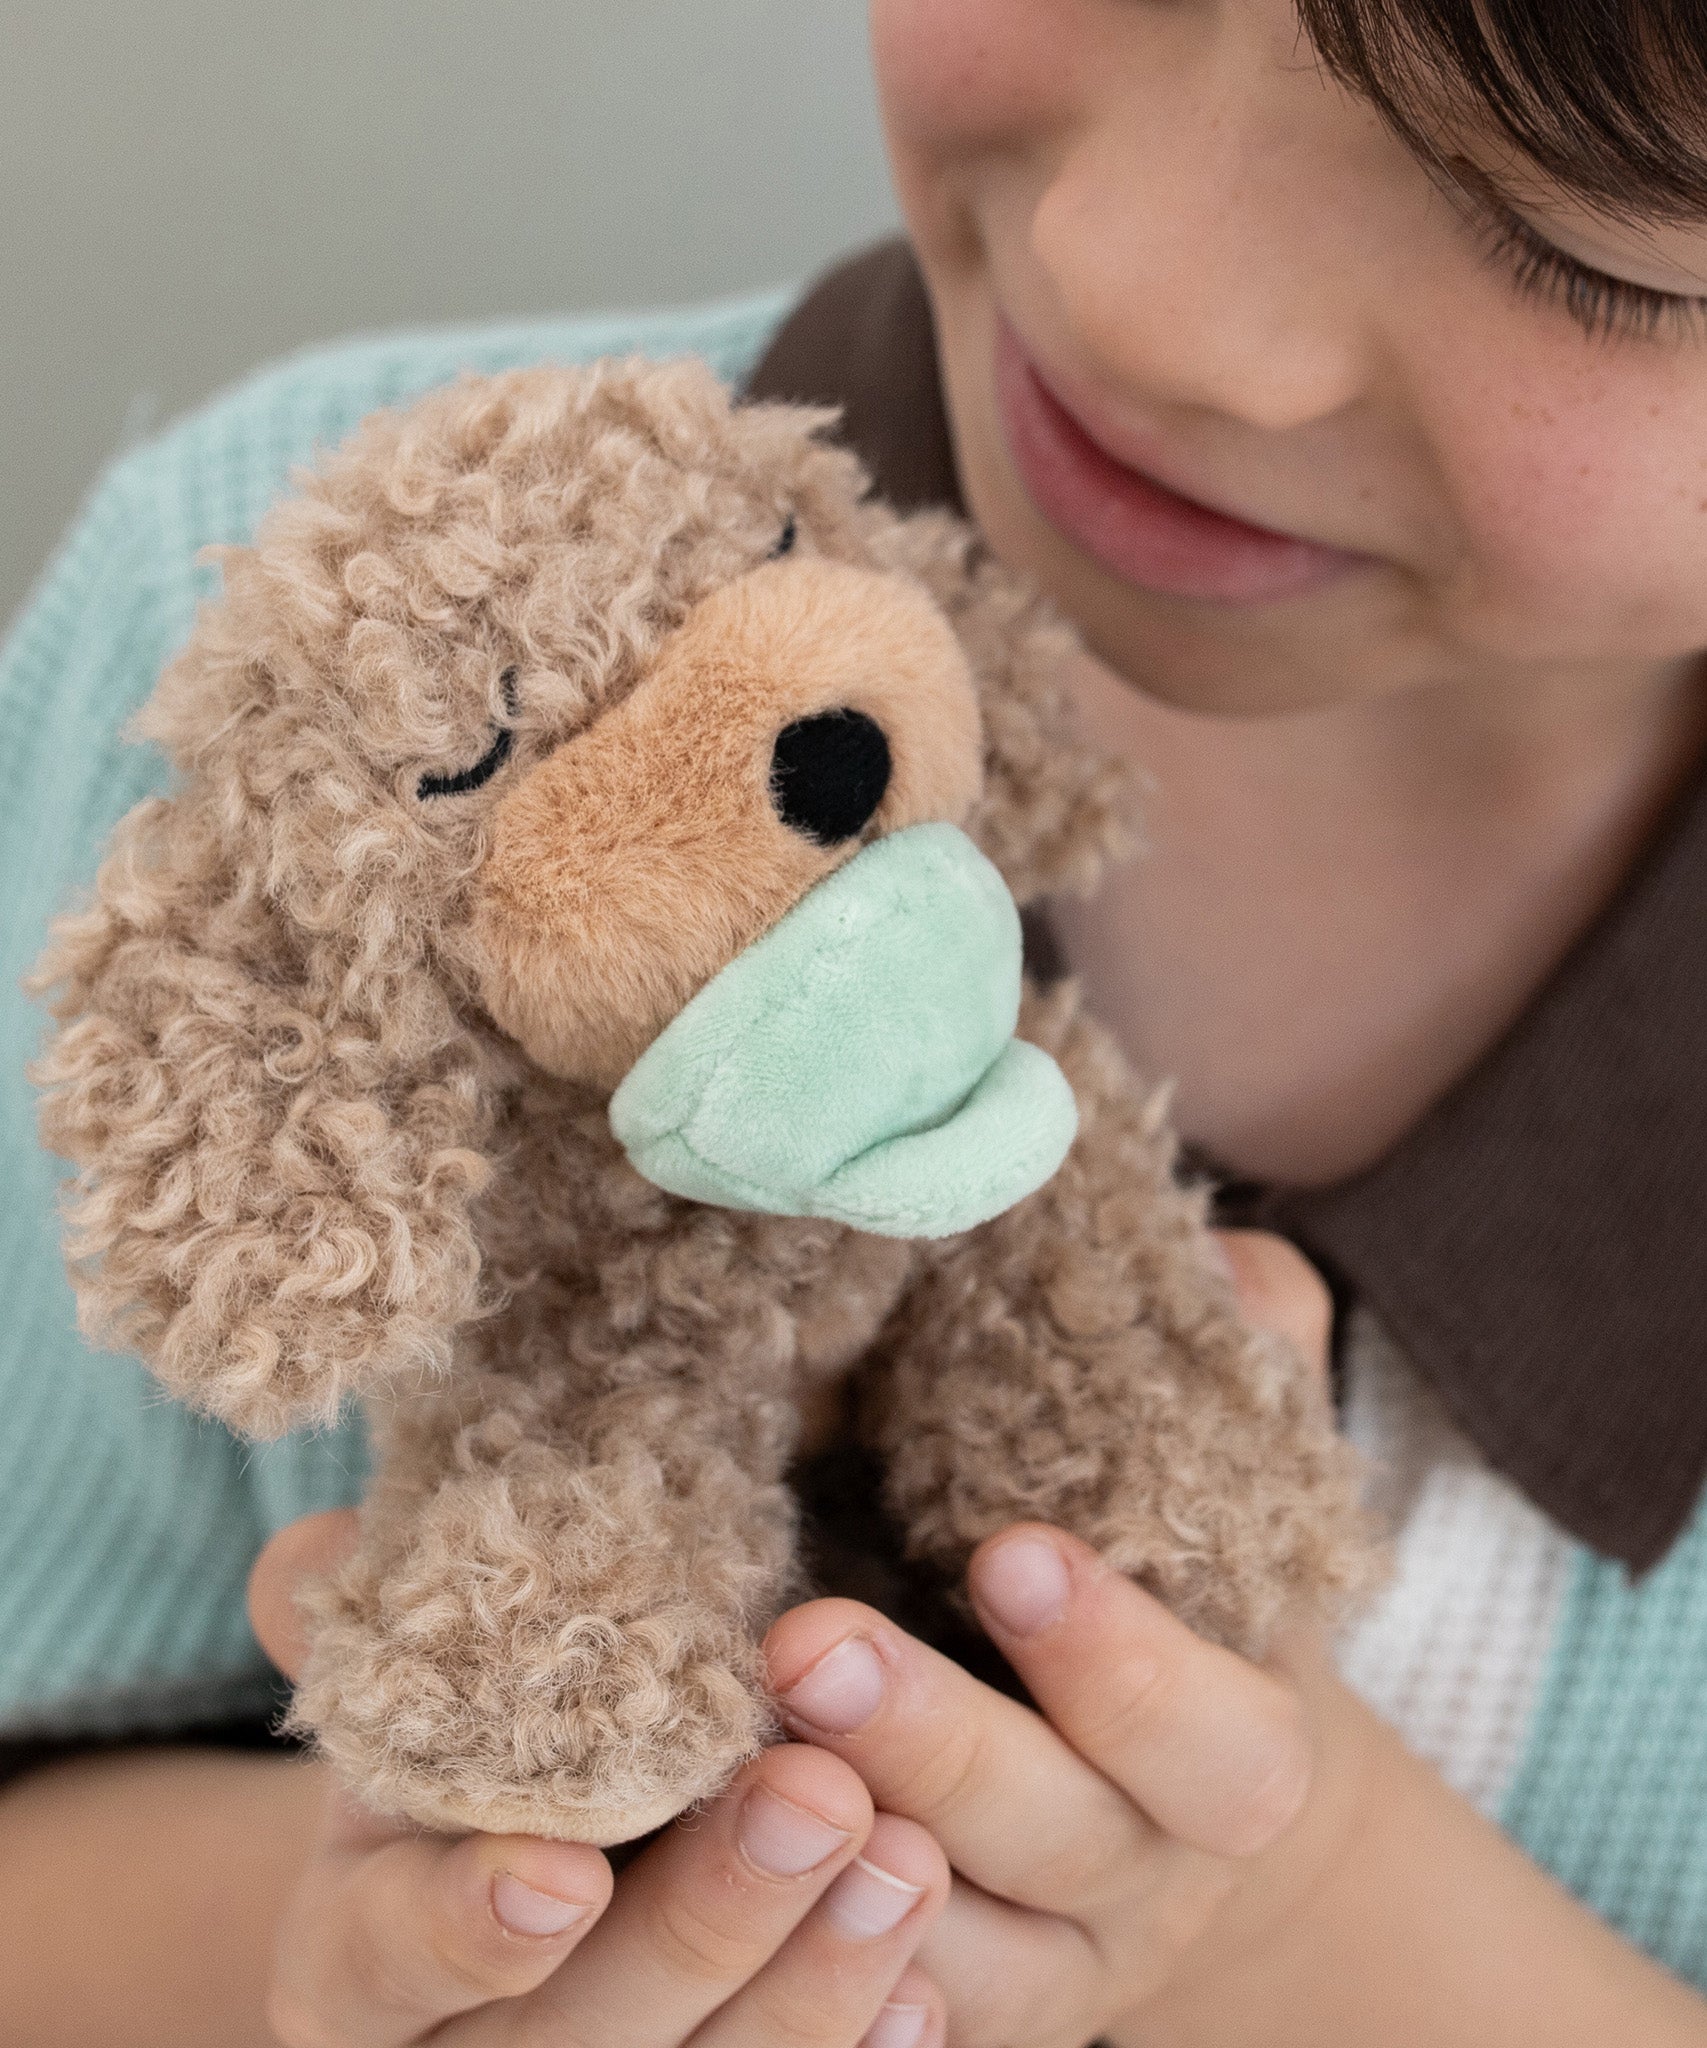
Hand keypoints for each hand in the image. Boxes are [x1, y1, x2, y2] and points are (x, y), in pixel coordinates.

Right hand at [249, 1516, 951, 2047]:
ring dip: (811, 1988)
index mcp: (354, 1960)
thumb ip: (369, 1622)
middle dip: (705, 1927)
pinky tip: (928, 1991)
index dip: (465, 1926)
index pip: (384, 1960)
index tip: (564, 1871)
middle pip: (572, 2043)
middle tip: (817, 1797)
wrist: (544, 1853)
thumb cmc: (473, 1745)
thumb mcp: (408, 1688)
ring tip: (909, 1854)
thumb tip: (325, 1550)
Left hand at [762, 1230, 1366, 2046]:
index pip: (1212, 1735)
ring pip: (952, 1956)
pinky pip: (883, 2020)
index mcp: (1236, 1749)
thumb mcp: (1225, 1483)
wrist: (1168, 1800)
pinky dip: (808, 1982)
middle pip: (1061, 1844)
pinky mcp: (952, 2005)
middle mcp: (1149, 1875)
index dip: (1121, 1660)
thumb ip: (1237, 1361)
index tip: (1007, 1547)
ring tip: (730, 1762)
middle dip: (937, 1744)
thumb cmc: (1175, 1590)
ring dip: (841, 1870)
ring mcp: (1049, 1962)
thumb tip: (1205, 1260)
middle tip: (803, 1640)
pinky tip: (725, 1918)